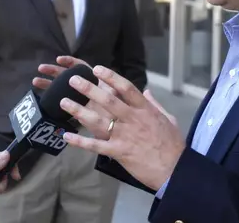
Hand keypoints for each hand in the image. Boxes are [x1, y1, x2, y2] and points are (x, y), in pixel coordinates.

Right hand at [33, 56, 118, 140]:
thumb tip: (110, 88)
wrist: (123, 135)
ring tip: (35, 81)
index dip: (71, 62)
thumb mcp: (120, 105)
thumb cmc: (123, 117)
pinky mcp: (77, 114)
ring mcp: (81, 102)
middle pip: (69, 77)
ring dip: (49, 84)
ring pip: (63, 90)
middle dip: (55, 71)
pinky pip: (63, 107)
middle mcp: (88, 91)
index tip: (59, 59)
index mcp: (98, 84)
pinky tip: (41, 102)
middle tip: (41, 68)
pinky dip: (52, 103)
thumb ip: (114, 96)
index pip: (82, 68)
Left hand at [60, 66, 184, 190]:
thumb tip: (147, 91)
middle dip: (89, 89)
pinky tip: (66, 136)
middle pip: (108, 100)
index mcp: (145, 109)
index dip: (110, 77)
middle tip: (72, 80)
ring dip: (79, 111)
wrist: (174, 168)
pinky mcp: (118, 152)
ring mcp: (124, 135)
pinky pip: (96, 146)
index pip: (126, 88)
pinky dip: (80, 141)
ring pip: (98, 120)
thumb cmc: (173, 144)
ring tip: (64, 102)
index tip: (96, 69)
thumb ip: (154, 104)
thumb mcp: (168, 118)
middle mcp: (133, 119)